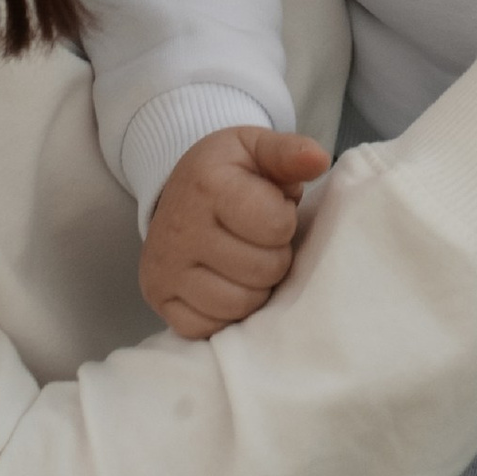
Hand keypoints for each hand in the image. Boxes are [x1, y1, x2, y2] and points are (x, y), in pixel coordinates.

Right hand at [140, 125, 331, 340]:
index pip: (276, 226)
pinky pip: (208, 327)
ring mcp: (165, 267)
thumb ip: (290, 152)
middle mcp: (179, 229)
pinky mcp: (158, 297)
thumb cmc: (227, 173)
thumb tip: (318, 160)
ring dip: (255, 288)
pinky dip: (225, 313)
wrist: (176, 193)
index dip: (284, 221)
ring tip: (245, 260)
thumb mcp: (257, 149)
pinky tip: (224, 283)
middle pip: (263, 270)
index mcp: (208, 185)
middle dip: (274, 256)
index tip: (269, 209)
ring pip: (240, 305)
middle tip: (258, 240)